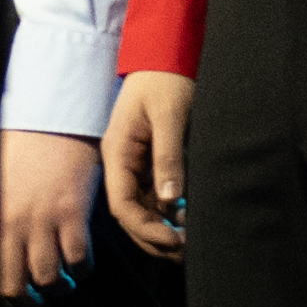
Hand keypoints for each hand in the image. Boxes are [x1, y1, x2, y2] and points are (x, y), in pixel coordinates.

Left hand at [0, 128, 98, 300]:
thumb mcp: (0, 191)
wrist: (48, 121)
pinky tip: (82, 261)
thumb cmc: (24, 153)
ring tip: (66, 280)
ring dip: (60, 288)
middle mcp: (10, 225)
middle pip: (13, 287)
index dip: (7, 292)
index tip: (21, 296)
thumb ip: (2, 223)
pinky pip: (78, 259)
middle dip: (30, 305)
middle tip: (42, 302)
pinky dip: (82, 268)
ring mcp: (40, 220)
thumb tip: (8, 255)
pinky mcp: (70, 213)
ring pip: (48, 279)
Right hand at [96, 69, 191, 256]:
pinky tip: (188, 222)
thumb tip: (171, 200)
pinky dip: (170, 215)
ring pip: (144, 210)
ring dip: (163, 230)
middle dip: (154, 237)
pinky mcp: (152, 163)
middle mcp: (123, 163)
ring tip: (189, 244)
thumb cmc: (166, 80)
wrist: (168, 55)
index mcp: (117, 153)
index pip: (122, 205)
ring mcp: (137, 165)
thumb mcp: (169, 116)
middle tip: (186, 251)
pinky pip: (156, 198)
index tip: (174, 239)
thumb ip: (168, 157)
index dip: (146, 228)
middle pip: (131, 214)